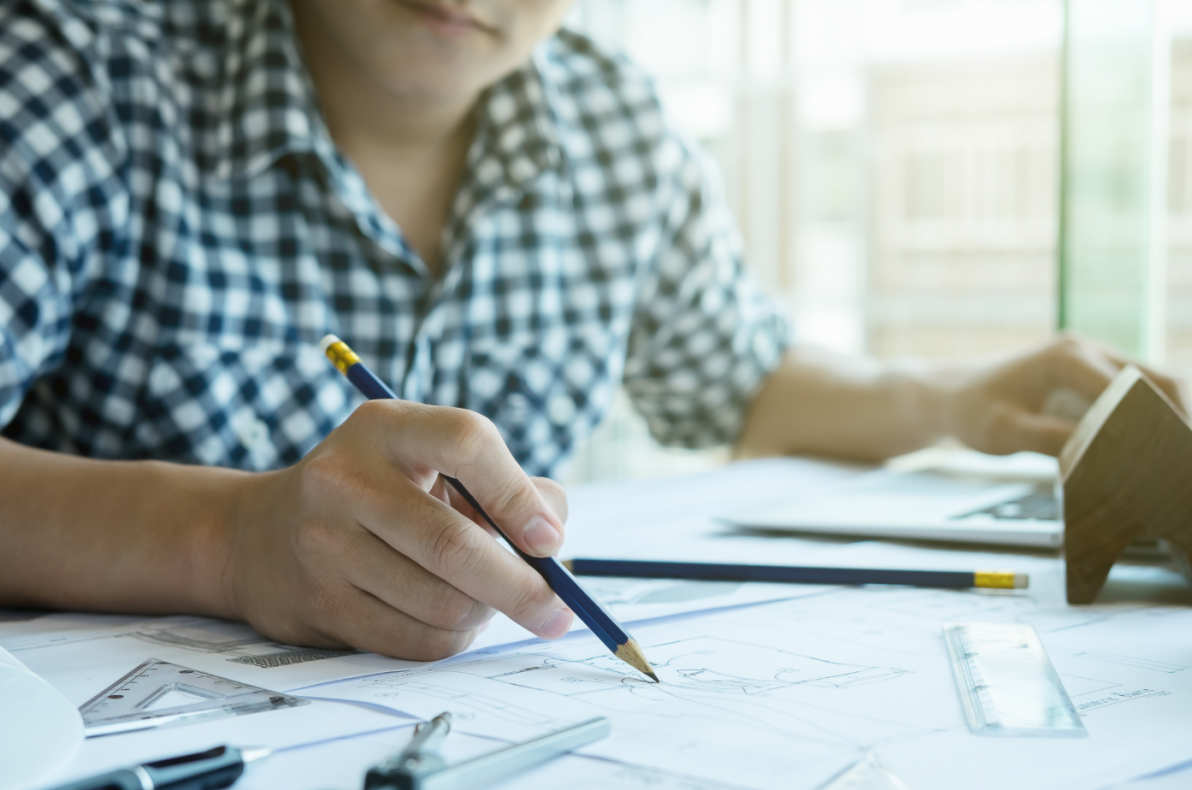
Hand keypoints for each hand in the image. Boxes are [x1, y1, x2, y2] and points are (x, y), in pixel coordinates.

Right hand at [220, 400, 573, 660]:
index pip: (466, 442)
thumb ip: (507, 485)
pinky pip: (415, 640)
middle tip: (558, 612)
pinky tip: (447, 619)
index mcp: (385, 428)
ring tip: (482, 600)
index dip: (518, 495)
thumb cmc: (377, 494)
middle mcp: (345, 479)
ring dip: (483, 614)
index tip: (550, 541)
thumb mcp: (431, 462)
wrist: (260, 536)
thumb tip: (553, 534)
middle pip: (454, 543)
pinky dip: (451, 638)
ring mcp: (325, 544)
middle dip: (522, 587)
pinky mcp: (320, 604)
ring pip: (442, 602)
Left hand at [943, 333, 1184, 456]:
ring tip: (1174, 459)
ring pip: (1157, 385)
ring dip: (1171, 419)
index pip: (1130, 392)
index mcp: (1067, 358)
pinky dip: (1154, 419)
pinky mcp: (1094, 376)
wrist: (953, 395)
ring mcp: (1094, 359)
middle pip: (1159, 381)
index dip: (1153, 426)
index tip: (1164, 461)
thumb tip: (1104, 452)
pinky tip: (1155, 452)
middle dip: (1177, 420)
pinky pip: (1139, 394)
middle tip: (1181, 463)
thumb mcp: (1002, 433)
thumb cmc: (972, 412)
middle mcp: (1087, 350)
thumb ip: (1049, 440)